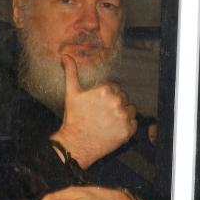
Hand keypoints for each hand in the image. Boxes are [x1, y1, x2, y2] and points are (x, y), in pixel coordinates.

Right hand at [50, 54, 137, 168]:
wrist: (76, 143)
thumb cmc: (74, 118)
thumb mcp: (71, 93)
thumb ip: (71, 72)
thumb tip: (65, 56)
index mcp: (105, 90)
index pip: (113, 87)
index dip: (105, 96)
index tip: (97, 104)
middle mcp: (116, 102)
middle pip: (122, 97)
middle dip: (113, 104)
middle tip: (101, 114)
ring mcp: (123, 117)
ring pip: (129, 109)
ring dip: (122, 113)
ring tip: (108, 121)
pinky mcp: (128, 130)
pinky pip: (133, 123)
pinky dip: (126, 126)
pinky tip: (113, 128)